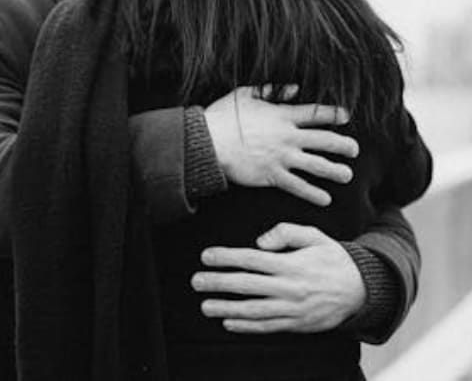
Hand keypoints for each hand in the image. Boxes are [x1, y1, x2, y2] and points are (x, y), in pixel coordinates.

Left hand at [191, 223, 364, 332]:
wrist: (363, 289)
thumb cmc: (332, 258)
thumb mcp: (314, 236)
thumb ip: (286, 232)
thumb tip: (259, 241)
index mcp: (292, 264)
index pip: (252, 260)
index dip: (226, 258)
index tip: (206, 256)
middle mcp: (290, 288)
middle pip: (247, 286)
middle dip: (218, 284)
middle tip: (195, 281)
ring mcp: (293, 309)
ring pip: (254, 311)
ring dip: (227, 309)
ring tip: (206, 306)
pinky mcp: (297, 325)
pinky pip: (268, 327)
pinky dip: (247, 326)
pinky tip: (229, 322)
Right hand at [204, 85, 358, 205]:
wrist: (207, 142)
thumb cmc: (222, 117)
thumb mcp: (245, 94)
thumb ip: (271, 90)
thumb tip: (294, 88)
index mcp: (282, 115)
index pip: (316, 114)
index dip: (333, 114)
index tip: (345, 116)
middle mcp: (288, 137)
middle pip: (326, 141)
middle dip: (344, 146)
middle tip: (354, 150)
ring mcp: (282, 157)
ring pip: (318, 165)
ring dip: (336, 171)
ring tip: (347, 175)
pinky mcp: (272, 175)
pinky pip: (299, 186)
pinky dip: (313, 194)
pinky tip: (325, 199)